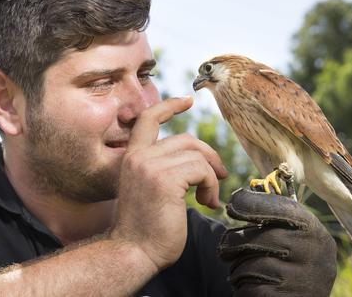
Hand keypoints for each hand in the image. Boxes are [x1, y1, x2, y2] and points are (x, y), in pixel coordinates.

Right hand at [111, 96, 227, 270]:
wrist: (133, 252)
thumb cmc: (145, 229)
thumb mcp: (148, 190)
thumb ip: (161, 170)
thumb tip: (195, 161)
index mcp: (131, 158)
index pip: (148, 120)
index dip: (169, 106)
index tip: (188, 100)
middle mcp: (138, 157)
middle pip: (185, 140)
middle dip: (208, 156)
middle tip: (219, 177)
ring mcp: (150, 166)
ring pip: (197, 155)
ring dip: (211, 177)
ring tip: (208, 198)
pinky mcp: (165, 179)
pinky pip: (201, 170)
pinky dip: (211, 185)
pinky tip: (206, 203)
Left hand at [218, 189, 336, 295]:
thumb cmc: (290, 264)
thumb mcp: (293, 238)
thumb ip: (275, 218)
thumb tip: (241, 197)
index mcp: (314, 232)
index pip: (282, 209)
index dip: (253, 204)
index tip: (233, 204)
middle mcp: (314, 254)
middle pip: (262, 238)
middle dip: (235, 242)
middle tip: (224, 248)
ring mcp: (302, 280)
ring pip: (253, 264)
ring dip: (238, 268)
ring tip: (240, 271)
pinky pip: (251, 287)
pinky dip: (242, 287)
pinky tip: (247, 287)